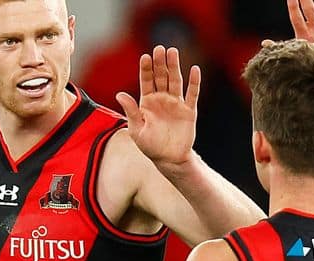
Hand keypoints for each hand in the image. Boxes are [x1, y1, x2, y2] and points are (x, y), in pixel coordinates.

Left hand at [115, 46, 200, 166]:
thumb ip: (130, 111)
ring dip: (174, 67)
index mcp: (147, 102)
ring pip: (175, 81)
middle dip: (160, 63)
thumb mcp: (136, 129)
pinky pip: (192, 94)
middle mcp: (161, 99)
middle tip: (159, 48)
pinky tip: (195, 70)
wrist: (169, 159)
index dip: (146, 69)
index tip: (145, 56)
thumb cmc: (149, 145)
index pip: (146, 81)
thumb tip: (119, 94)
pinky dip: (194, 83)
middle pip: (161, 77)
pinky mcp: (188, 111)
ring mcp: (176, 103)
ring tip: (173, 51)